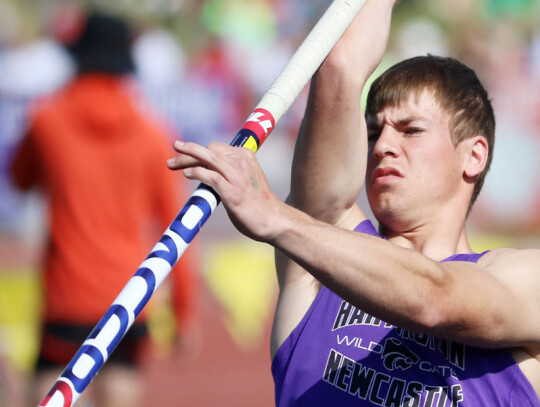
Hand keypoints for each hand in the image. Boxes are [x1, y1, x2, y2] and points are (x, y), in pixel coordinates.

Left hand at [167, 141, 283, 242]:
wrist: (274, 220)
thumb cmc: (259, 204)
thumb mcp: (247, 180)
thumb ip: (231, 173)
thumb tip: (209, 175)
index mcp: (246, 156)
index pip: (215, 148)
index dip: (196, 151)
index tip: (183, 155)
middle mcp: (242, 161)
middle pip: (208, 150)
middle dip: (187, 153)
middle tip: (171, 161)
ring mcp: (237, 175)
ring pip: (207, 158)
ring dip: (185, 159)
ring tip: (171, 163)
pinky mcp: (233, 190)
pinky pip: (209, 175)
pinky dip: (196, 172)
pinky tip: (186, 173)